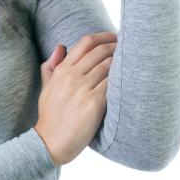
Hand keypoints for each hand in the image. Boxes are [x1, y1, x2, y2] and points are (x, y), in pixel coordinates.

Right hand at [35, 32, 117, 165]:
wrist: (50, 142)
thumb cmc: (50, 117)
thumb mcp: (46, 88)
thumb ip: (51, 67)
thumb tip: (60, 47)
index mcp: (61, 70)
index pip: (85, 42)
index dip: (104, 36)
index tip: (115, 37)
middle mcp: (72, 76)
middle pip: (100, 50)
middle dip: (117, 46)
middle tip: (130, 46)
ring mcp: (83, 88)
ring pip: (108, 65)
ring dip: (122, 60)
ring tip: (132, 60)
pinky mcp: (94, 102)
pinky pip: (112, 83)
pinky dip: (122, 78)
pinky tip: (129, 78)